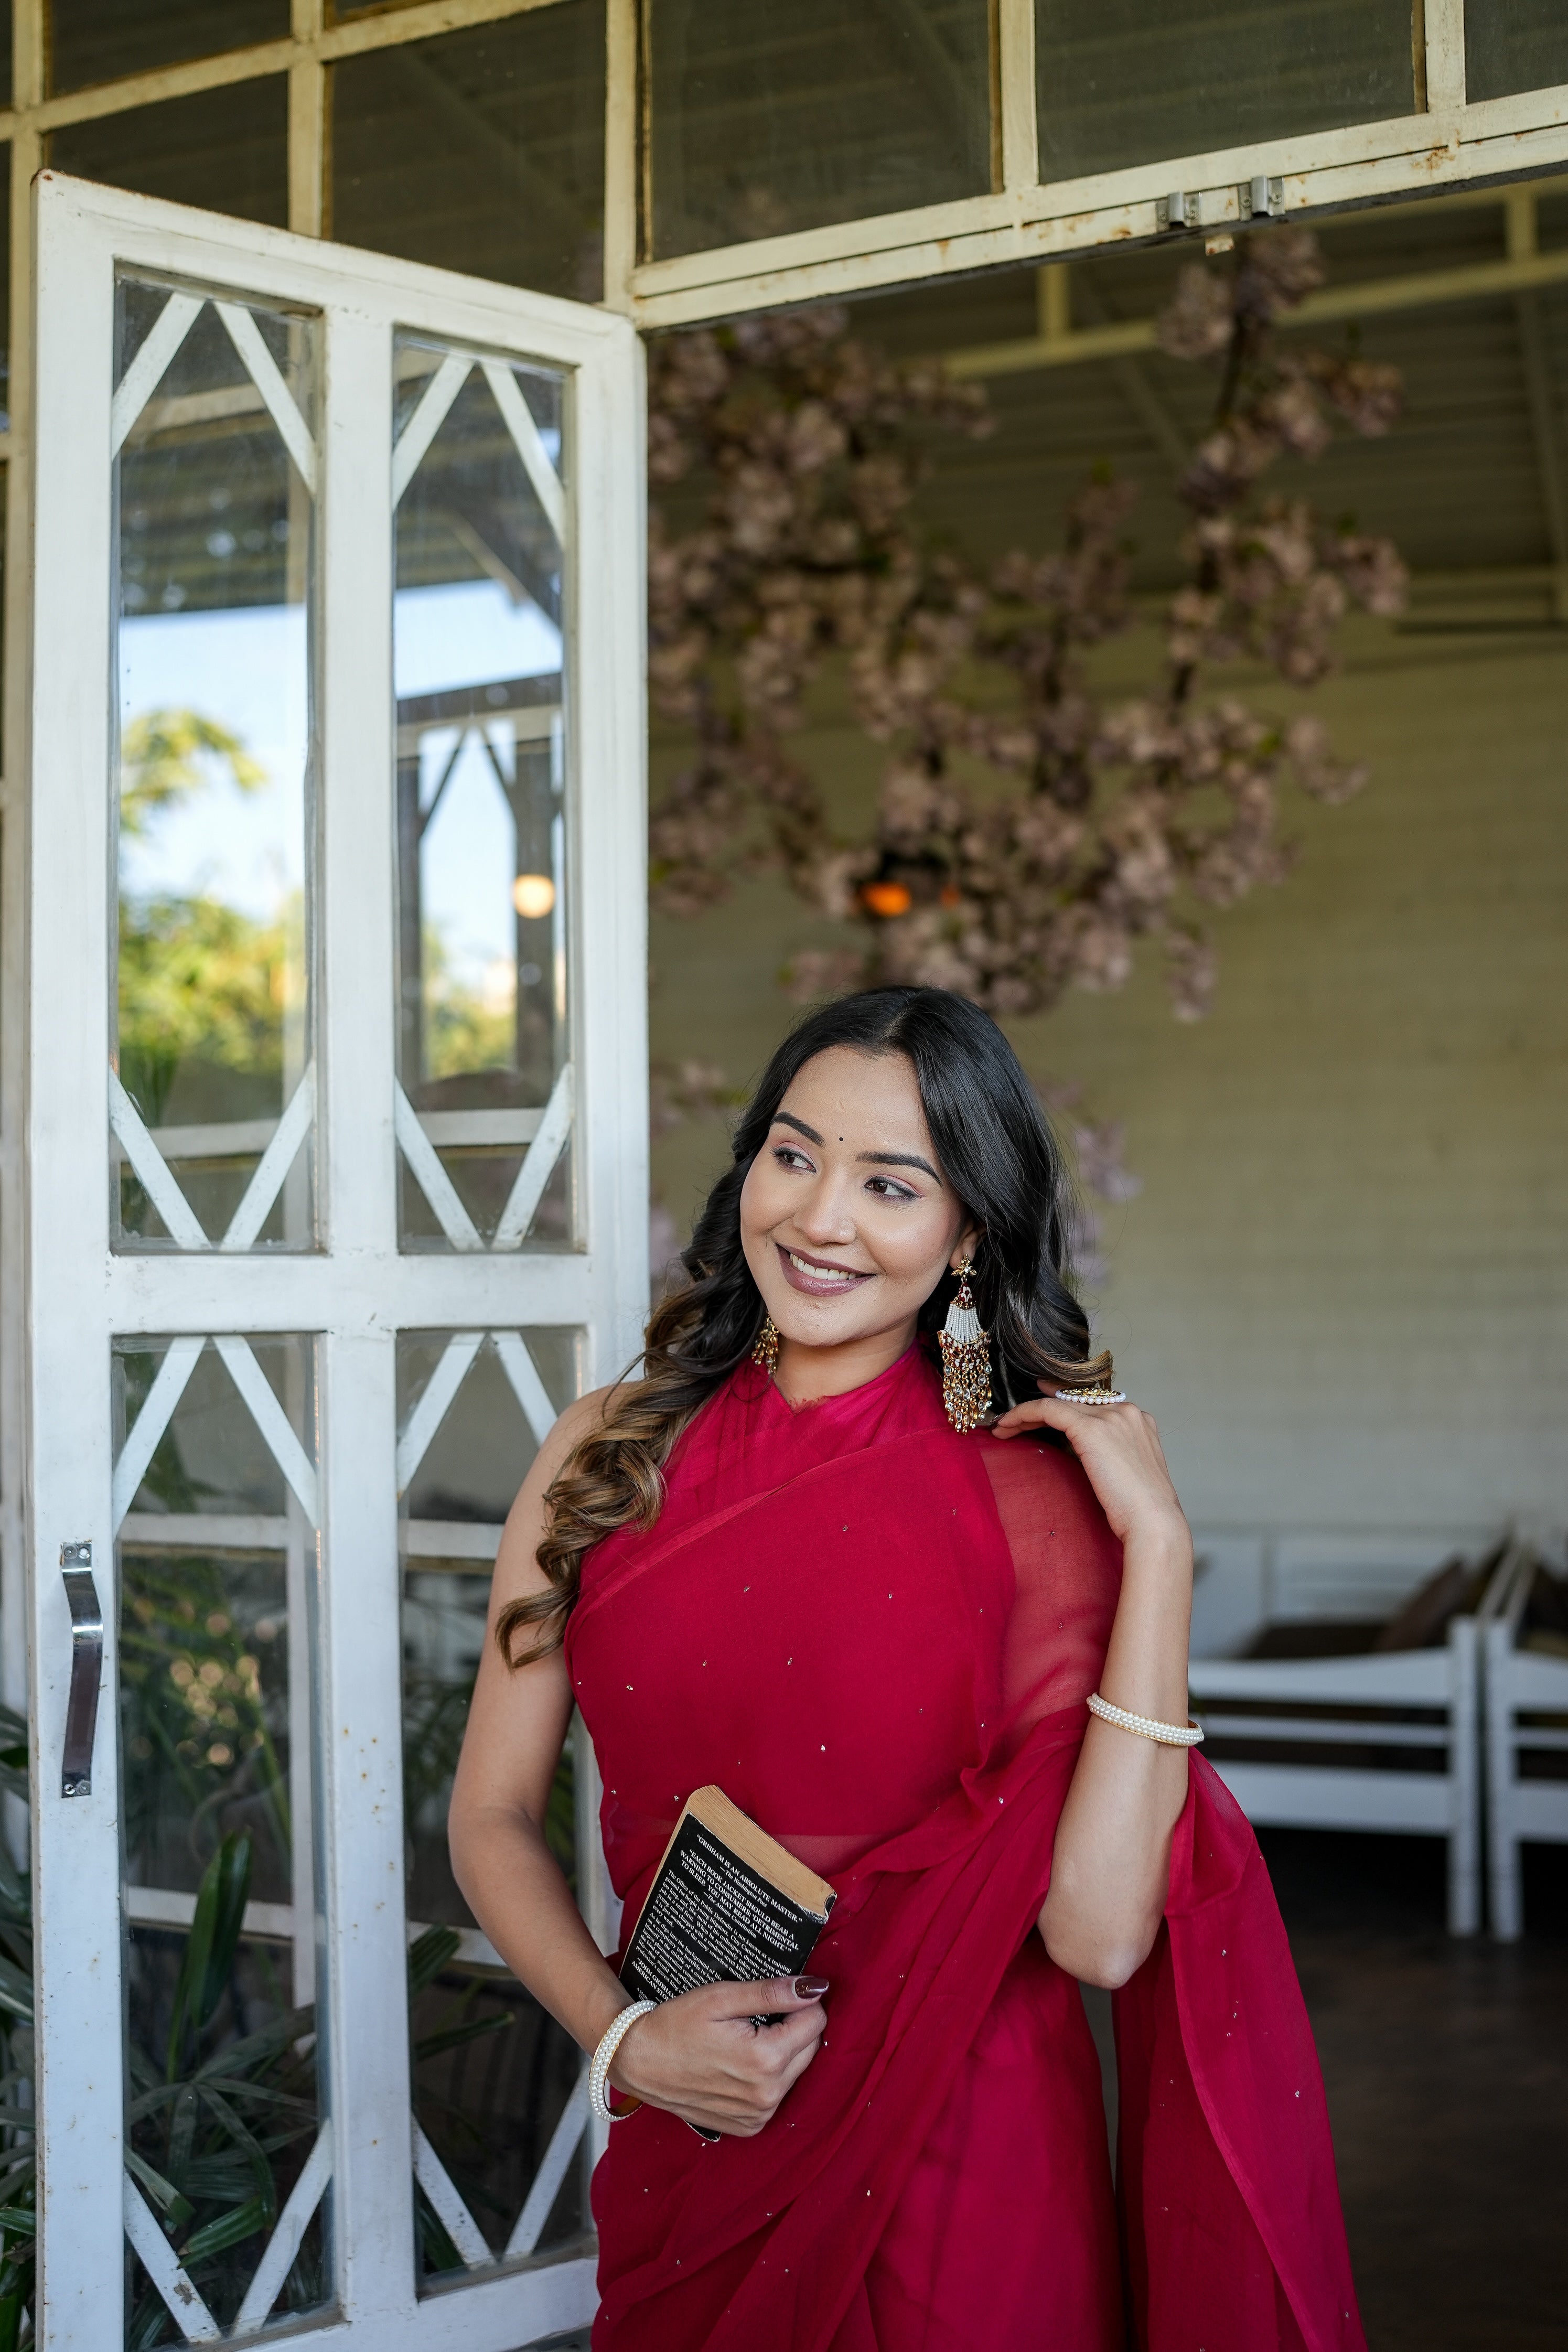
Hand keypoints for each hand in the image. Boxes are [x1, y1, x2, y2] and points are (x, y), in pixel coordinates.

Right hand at [610, 1975, 829, 2137]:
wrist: (637, 2061)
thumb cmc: (675, 2024)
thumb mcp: (722, 1998)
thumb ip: (772, 1993)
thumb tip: (815, 1986)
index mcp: (765, 2060)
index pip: (815, 2023)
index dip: (802, 2002)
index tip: (780, 1995)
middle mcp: (767, 2095)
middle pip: (810, 2049)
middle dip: (795, 2027)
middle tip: (759, 2015)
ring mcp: (758, 2115)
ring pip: (796, 2072)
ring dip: (783, 2052)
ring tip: (747, 2037)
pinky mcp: (748, 2126)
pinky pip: (777, 2096)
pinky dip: (768, 2077)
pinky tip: (741, 2064)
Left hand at [992, 1386, 1188, 1553]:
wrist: (1153, 1525)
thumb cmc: (1139, 1512)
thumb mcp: (1126, 1475)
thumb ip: (1108, 1456)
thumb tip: (1076, 1451)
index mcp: (1139, 1421)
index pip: (1092, 1403)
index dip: (1061, 1401)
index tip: (1037, 1407)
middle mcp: (1127, 1411)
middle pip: (1073, 1400)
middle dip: (1040, 1409)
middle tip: (1012, 1421)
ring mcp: (1111, 1416)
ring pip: (1057, 1402)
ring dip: (1025, 1413)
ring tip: (1003, 1427)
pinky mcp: (1092, 1428)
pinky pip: (1048, 1409)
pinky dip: (1023, 1414)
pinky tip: (1006, 1427)